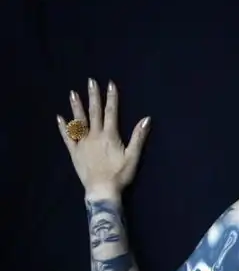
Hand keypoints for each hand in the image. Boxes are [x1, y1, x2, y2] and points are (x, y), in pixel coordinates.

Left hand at [57, 78, 150, 193]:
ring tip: (73, 93)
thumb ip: (138, 137)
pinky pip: (68, 137)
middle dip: (93, 96)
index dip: (112, 97)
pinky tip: (60, 118)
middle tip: (90, 81)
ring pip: (79, 121)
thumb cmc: (120, 174)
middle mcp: (94, 135)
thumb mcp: (133, 156)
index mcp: (110, 135)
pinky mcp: (74, 152)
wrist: (102, 190)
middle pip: (94, 112)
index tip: (110, 84)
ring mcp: (82, 143)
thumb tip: (146, 119)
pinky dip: (64, 127)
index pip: (111, 112)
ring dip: (76, 107)